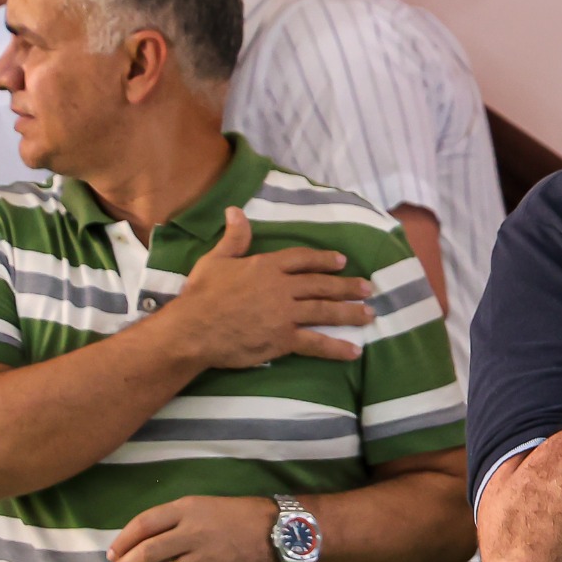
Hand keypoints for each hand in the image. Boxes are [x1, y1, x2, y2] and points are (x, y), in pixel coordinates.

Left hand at [108, 495, 280, 561]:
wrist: (279, 532)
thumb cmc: (239, 516)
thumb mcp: (206, 505)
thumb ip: (175, 521)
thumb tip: (141, 543)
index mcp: (190, 509)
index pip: (144, 523)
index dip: (123, 540)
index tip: (112, 553)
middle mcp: (194, 532)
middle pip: (147, 553)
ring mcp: (205, 559)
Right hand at [168, 207, 374, 368]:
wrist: (192, 329)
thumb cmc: (201, 294)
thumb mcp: (217, 260)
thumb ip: (234, 237)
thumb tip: (234, 210)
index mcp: (267, 267)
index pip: (303, 259)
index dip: (324, 260)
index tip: (342, 261)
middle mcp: (282, 288)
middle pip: (321, 285)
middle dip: (347, 286)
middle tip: (367, 288)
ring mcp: (285, 313)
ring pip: (325, 311)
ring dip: (350, 313)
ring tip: (369, 314)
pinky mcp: (283, 339)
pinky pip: (316, 343)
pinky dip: (336, 348)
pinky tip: (354, 352)